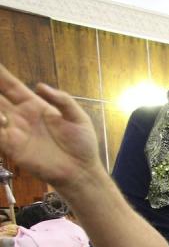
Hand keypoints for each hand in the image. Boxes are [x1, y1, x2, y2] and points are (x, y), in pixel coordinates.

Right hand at [0, 64, 102, 190]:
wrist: (82, 171)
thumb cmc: (82, 145)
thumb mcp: (78, 118)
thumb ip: (62, 100)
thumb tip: (40, 85)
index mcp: (34, 106)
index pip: (11, 86)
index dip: (1, 75)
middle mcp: (20, 116)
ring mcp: (14, 131)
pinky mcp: (12, 147)